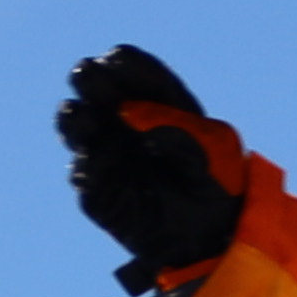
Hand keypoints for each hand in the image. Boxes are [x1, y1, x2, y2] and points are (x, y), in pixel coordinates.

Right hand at [58, 44, 254, 296]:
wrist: (218, 235)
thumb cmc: (221, 181)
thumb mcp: (213, 145)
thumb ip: (178, 128)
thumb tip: (133, 118)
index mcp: (156, 100)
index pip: (131, 69)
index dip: (123, 65)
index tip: (116, 62)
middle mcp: (125, 122)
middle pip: (94, 90)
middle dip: (89, 81)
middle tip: (88, 79)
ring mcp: (108, 154)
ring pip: (78, 128)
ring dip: (76, 121)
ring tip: (82, 119)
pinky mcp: (101, 192)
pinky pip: (85, 177)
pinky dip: (87, 168)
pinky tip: (93, 162)